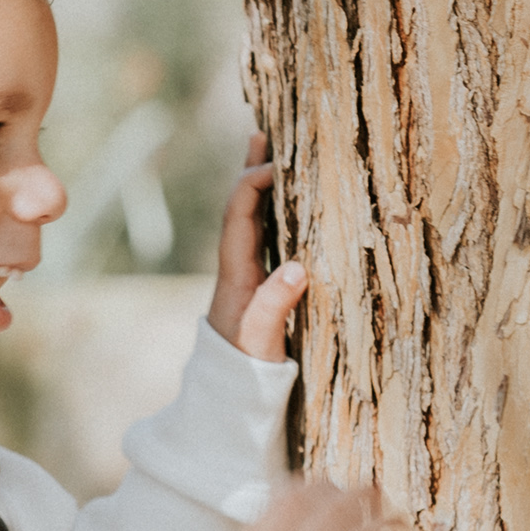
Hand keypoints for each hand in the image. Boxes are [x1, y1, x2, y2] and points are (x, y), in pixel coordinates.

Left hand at [209, 130, 303, 362]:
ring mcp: (249, 274)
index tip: (277, 165)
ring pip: (254, 219)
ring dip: (263, 186)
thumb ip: (275, 304)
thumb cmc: (248, 368)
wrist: (232, 395)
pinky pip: (267, 236)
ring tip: (272, 152)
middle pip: (242, 208)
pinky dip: (276, 212)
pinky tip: (288, 203)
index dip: (253, 186)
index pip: (240, 216)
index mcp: (235, 273)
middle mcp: (239, 267)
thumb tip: (297, 266)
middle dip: (252, 171)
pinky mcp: (261, 285)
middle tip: (263, 135)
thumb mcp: (262, 338)